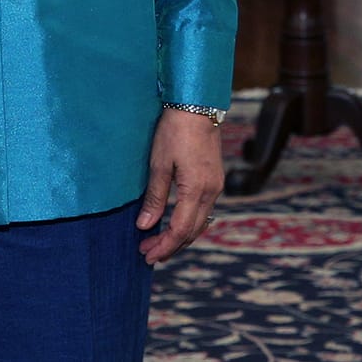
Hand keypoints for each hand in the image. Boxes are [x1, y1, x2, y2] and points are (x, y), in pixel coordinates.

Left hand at [137, 108, 224, 263]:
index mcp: (196, 190)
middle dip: (170, 246)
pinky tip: (176, 224)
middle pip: (192, 231)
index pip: (180, 230)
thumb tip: (145, 225)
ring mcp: (216, 187)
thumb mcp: (159, 163)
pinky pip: (204, 211)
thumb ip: (155, 197)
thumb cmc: (174, 131)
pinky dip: (189, 223)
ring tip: (159, 244)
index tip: (147, 255)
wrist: (196, 106)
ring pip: (200, 223)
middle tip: (149, 254)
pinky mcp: (215, 180)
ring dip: (180, 236)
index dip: (164, 246)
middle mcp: (211, 193)